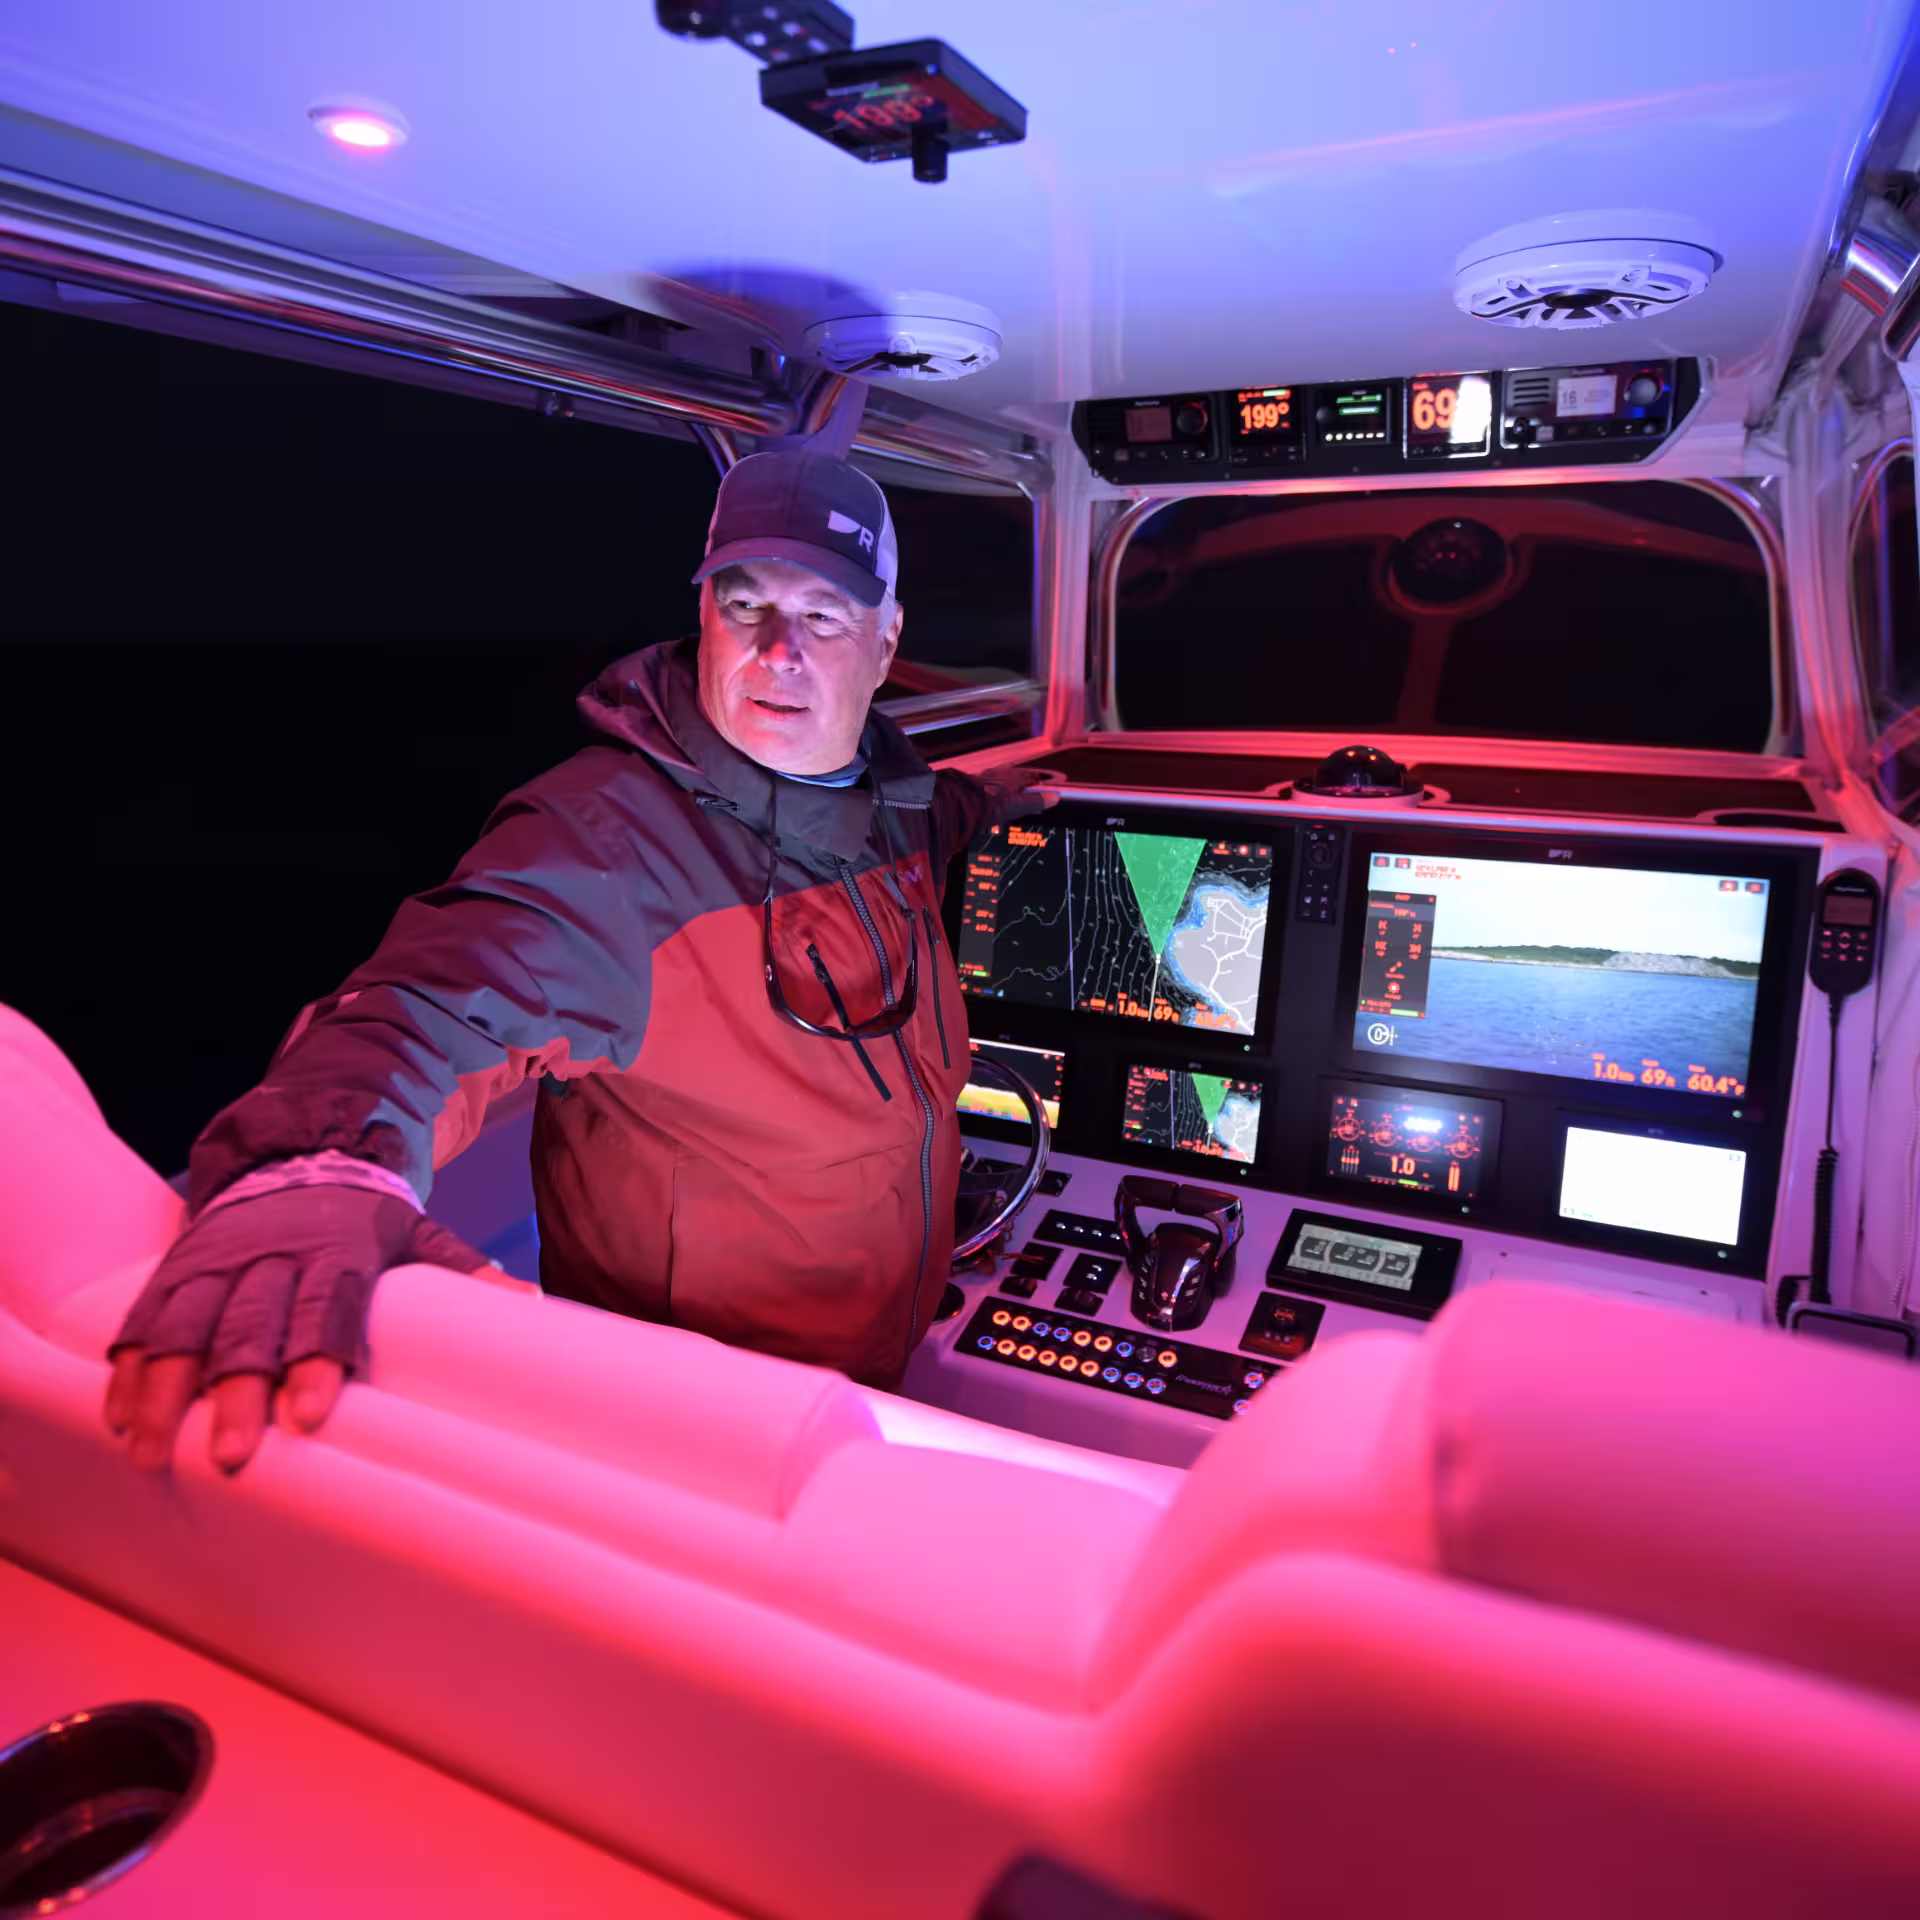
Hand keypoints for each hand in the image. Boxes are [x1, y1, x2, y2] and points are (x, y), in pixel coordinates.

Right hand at [102, 1185, 489, 1474]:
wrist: (298, 1151)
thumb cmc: (365, 1218)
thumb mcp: (417, 1233)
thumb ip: (462, 1270)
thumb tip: (528, 1303)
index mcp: (335, 1252)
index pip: (327, 1308)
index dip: (316, 1360)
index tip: (308, 1416)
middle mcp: (271, 1255)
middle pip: (251, 1327)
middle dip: (236, 1391)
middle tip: (230, 1456)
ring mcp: (218, 1261)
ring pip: (186, 1325)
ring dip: (166, 1389)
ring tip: (152, 1452)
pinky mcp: (178, 1268)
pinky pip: (146, 1318)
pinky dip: (128, 1365)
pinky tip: (119, 1415)